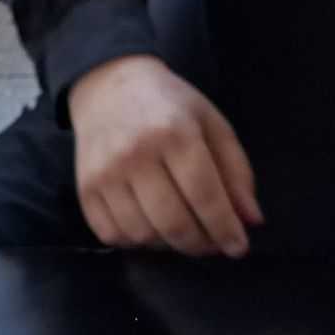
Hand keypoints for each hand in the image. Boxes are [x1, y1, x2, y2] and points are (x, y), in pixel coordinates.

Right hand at [68, 54, 261, 257]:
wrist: (108, 87)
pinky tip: (149, 227)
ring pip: (142, 234)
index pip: (204, 195)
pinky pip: (112, 235)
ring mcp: (104, 174)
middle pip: (172, 222)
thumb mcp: (212, 125)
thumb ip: (236, 171)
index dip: (225, 228)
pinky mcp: (84, 188)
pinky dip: (135, 242)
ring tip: (181, 232)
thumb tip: (250, 220)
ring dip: (168, 244)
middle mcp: (135, 155)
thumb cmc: (169, 106)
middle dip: (199, 244)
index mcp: (174, 134)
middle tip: (211, 244)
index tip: (238, 247)